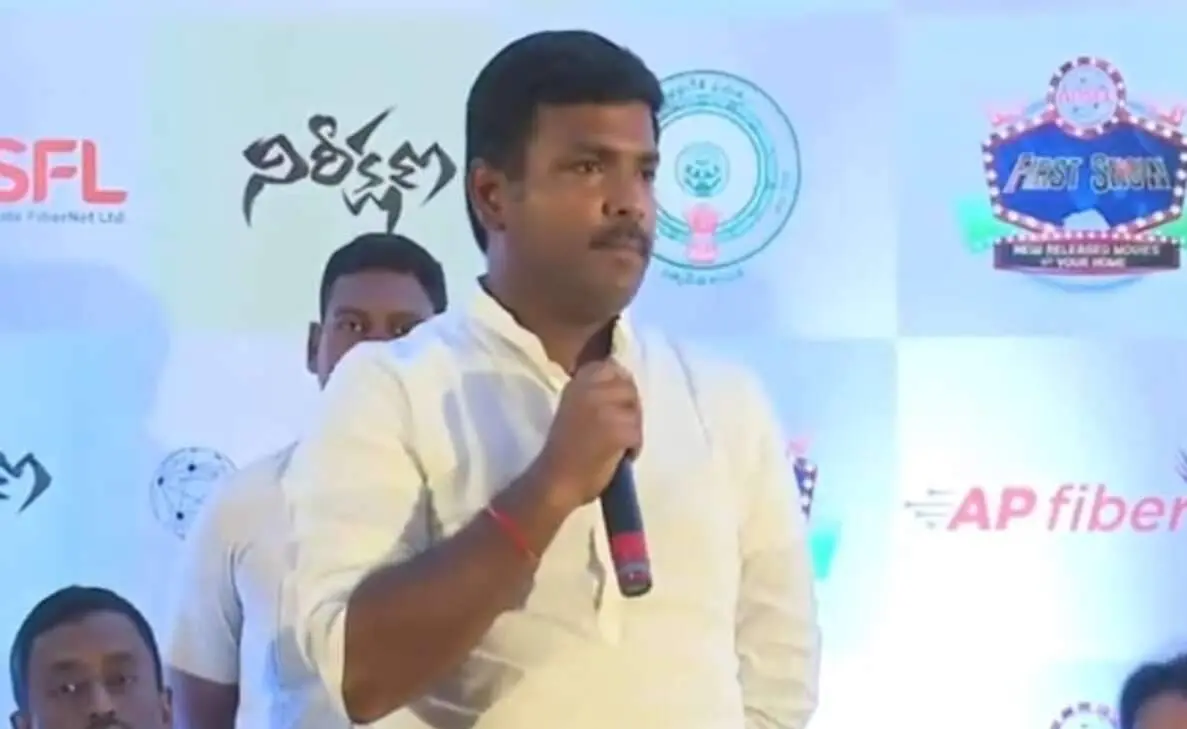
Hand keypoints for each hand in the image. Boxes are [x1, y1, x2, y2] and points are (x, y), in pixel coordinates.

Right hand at [533, 360, 641, 511]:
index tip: (615, 402)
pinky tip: (621, 457)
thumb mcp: (574, 409)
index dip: (619, 383)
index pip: (610, 366)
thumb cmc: (564, 451)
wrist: (555, 482)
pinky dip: (634, 447)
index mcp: (576, 384)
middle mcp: (589, 391)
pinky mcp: (617, 431)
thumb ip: (594, 394)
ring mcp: (604, 410)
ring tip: (620, 444)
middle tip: (621, 427)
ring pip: (636, 411)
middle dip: (630, 406)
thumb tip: (623, 384)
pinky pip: (637, 433)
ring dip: (634, 428)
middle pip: (628, 387)